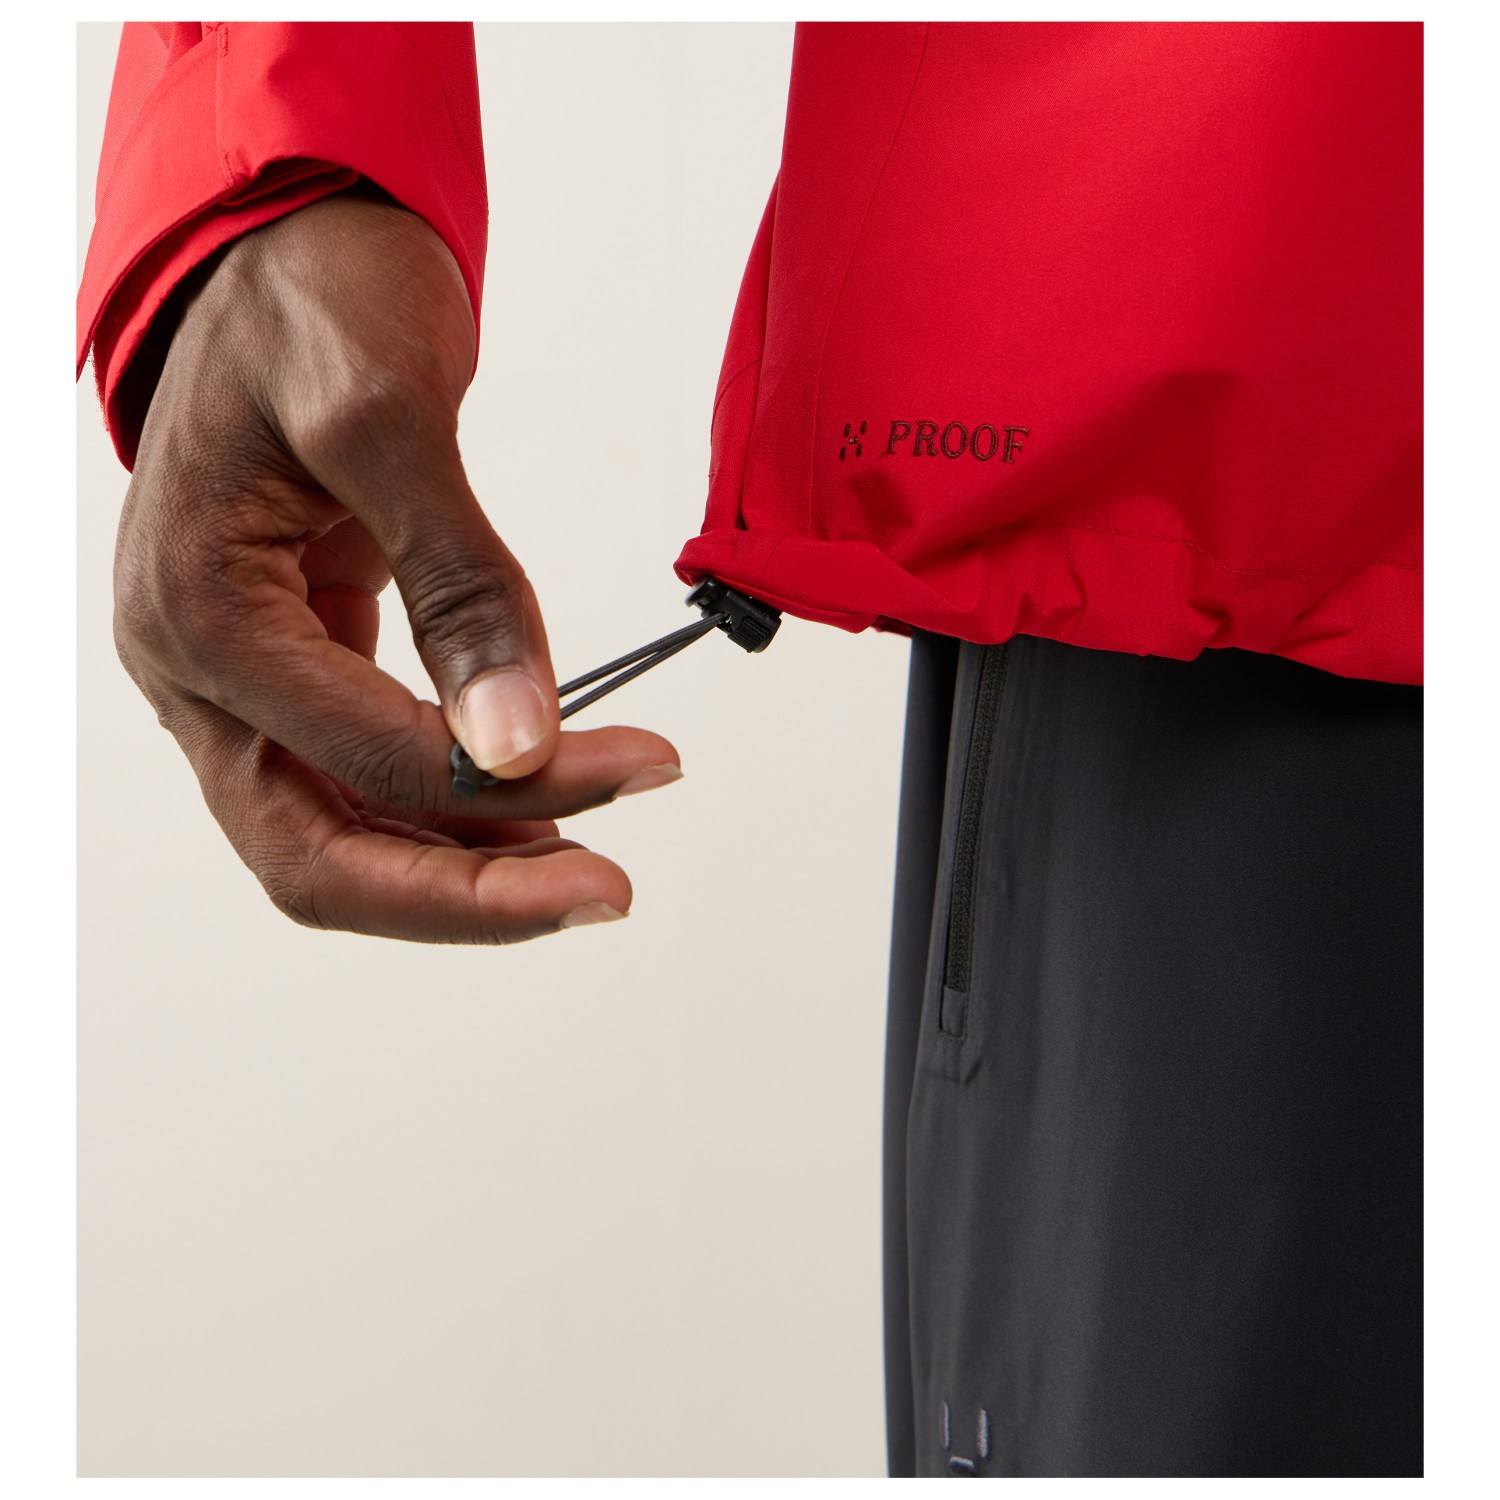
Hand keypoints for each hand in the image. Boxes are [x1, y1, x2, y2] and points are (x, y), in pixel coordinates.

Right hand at [112, 193, 680, 942]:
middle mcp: (196, 672)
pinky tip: (535, 806)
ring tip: (589, 857)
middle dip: (471, 898)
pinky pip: (356, 779)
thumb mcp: (386, 413)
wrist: (282, 253)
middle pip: (319, 856)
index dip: (517, 783)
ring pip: (335, 837)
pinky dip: (446, 811)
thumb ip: (457, 582)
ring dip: (465, 868)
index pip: (370, 758)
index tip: (640, 766)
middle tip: (606, 891)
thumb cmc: (313, 300)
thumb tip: (519, 736)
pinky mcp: (285, 671)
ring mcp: (233, 682)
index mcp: (198, 610)